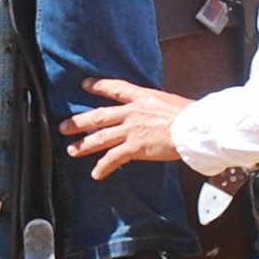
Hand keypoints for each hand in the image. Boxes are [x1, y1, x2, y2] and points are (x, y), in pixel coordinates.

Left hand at [65, 76, 190, 175]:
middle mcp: (132, 112)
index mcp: (143, 97)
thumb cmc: (191, 116)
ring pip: (100, 138)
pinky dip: (103, 167)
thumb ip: (158, 107)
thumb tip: (160, 112)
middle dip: (79, 122)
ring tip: (71, 150)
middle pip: (99, 116)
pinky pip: (113, 158)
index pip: (115, 88)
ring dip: (84, 145)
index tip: (85, 84)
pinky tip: (96, 173)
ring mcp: (131, 130)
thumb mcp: (170, 103)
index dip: (98, 86)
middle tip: (64, 126)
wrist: (194, 127)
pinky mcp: (135, 147)